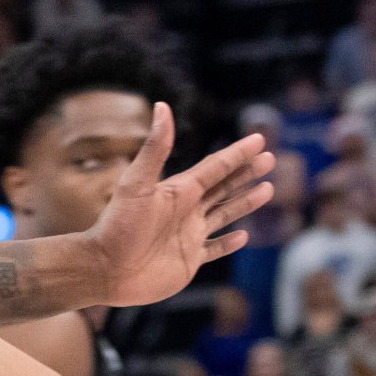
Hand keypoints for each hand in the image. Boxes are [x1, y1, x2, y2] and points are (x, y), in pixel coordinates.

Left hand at [75, 107, 274, 308]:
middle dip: (246, 173)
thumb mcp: (137, 183)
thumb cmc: (118, 226)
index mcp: (179, 190)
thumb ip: (155, 148)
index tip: (259, 139)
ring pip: (224, 214)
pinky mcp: (188, 260)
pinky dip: (229, 242)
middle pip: (224, 186)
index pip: (215, 167)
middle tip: (270, 159)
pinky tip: (244, 235)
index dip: (237, 154)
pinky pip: (214, 248)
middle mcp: (186, 210)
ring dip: (245, 202)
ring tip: (268, 189)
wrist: (105, 269)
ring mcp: (189, 235)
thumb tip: (162, 106)